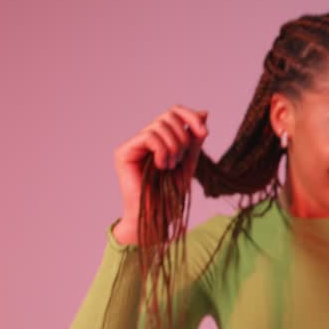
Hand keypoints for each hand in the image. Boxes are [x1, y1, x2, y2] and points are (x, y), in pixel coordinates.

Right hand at [112, 105, 208, 243]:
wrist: (156, 216)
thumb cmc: (170, 194)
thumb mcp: (189, 162)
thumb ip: (195, 138)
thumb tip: (204, 112)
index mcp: (160, 139)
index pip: (174, 112)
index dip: (190, 116)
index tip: (204, 132)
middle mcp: (144, 139)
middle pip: (169, 115)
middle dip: (183, 137)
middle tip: (180, 159)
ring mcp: (133, 145)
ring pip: (159, 125)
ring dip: (173, 147)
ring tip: (170, 167)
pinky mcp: (123, 152)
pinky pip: (149, 136)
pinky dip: (161, 150)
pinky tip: (160, 166)